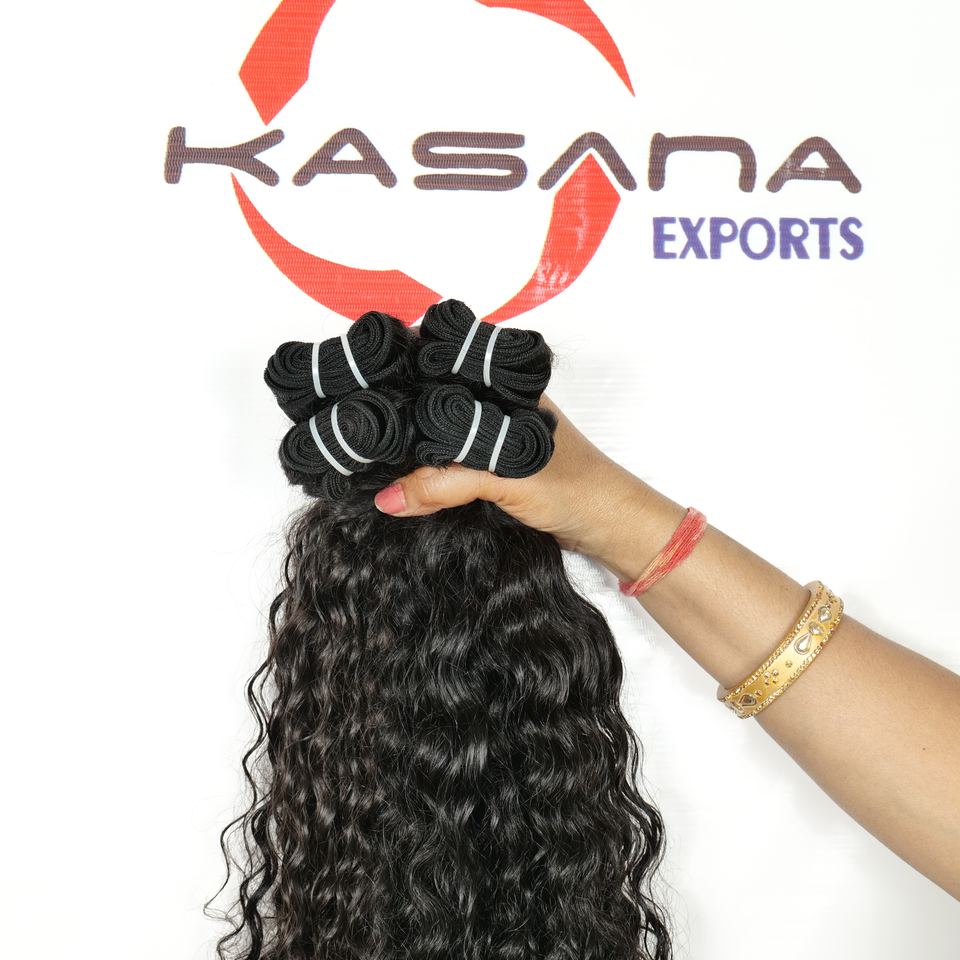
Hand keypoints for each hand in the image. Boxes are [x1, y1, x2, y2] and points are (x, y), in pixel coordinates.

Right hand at [373, 393, 653, 569]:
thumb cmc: (577, 488)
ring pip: (438, 435)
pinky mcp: (491, 468)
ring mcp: (492, 436)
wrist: (611, 528)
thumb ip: (446, 483)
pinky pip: (448, 464)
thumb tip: (386, 498)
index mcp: (503, 385)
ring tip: (368, 451)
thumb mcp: (507, 479)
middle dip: (398, 413)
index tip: (360, 383)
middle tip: (356, 423)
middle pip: (433, 400)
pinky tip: (401, 480)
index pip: (442, 364)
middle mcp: (494, 403)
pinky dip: (426, 473)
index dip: (402, 370)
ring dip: (410, 447)